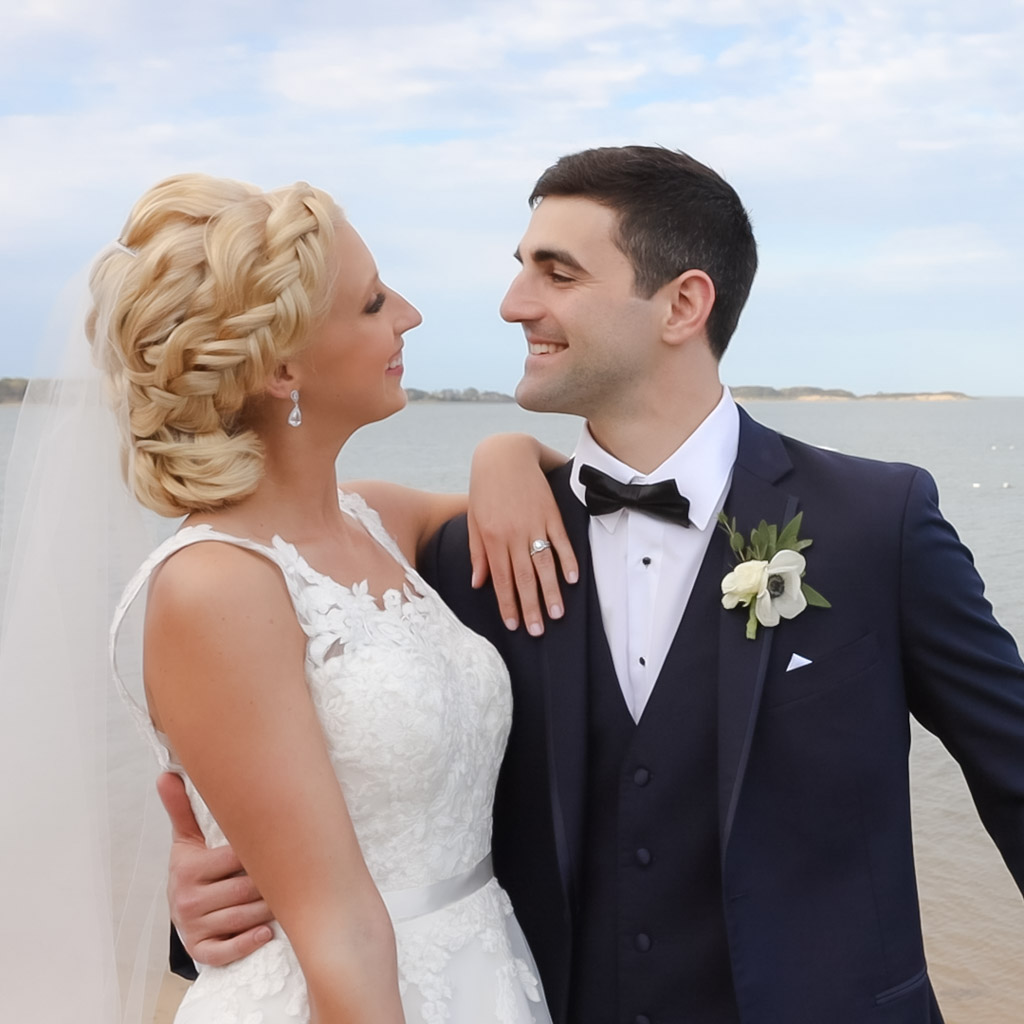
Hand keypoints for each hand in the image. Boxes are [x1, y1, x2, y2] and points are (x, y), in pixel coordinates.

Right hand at [158, 772, 273, 966]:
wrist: (183, 907)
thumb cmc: (195, 866)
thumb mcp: (188, 838)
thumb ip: (182, 808)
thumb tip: (166, 774)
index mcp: (187, 868)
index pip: (236, 858)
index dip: (262, 854)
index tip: (284, 846)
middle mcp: (187, 899)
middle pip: (244, 890)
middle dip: (271, 883)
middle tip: (294, 873)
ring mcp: (193, 927)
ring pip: (243, 918)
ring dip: (268, 910)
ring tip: (286, 899)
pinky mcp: (199, 951)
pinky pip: (226, 951)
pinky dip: (247, 943)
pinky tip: (265, 933)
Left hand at [468, 433, 577, 634]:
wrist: (504, 454)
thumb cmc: (484, 489)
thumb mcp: (474, 520)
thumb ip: (477, 553)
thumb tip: (478, 584)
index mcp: (492, 538)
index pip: (501, 579)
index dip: (508, 604)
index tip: (515, 625)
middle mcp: (513, 534)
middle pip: (524, 577)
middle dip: (531, 606)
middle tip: (538, 631)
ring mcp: (534, 524)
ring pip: (544, 563)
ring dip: (551, 590)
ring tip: (557, 614)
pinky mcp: (550, 512)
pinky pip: (561, 540)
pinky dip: (568, 559)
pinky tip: (573, 579)